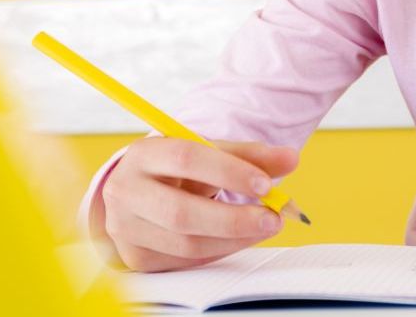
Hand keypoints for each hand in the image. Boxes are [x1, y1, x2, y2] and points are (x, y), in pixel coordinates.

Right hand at [100, 137, 299, 271]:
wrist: (138, 192)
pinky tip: (238, 239)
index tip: (266, 184)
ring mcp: (125, 228)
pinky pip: (185, 261)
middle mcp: (125, 191)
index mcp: (143, 154)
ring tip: (263, 226)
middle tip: (272, 217)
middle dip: (233, 219)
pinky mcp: (136, 257)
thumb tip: (290, 159)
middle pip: (181, 212)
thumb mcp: (208, 153)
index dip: (228, 172)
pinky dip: (218, 251)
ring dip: (233, 239)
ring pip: (186, 243)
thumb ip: (249, 155)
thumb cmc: (177, 170)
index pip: (186, 158)